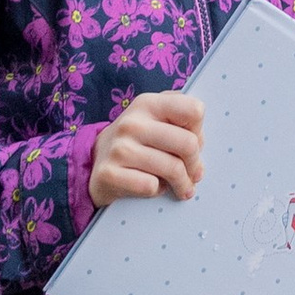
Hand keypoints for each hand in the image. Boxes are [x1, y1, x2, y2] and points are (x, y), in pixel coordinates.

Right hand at [92, 89, 205, 206]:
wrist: (95, 161)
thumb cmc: (137, 141)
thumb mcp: (155, 118)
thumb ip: (180, 115)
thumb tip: (200, 139)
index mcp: (147, 103)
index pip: (193, 111)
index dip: (199, 131)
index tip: (194, 143)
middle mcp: (132, 122)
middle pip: (187, 143)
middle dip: (196, 164)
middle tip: (195, 174)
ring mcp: (119, 148)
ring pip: (172, 168)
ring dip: (182, 183)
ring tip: (182, 187)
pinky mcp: (109, 173)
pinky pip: (150, 186)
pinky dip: (157, 191)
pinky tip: (154, 187)